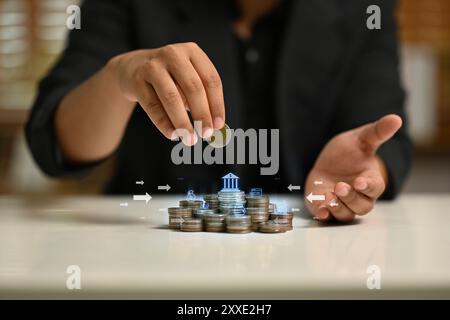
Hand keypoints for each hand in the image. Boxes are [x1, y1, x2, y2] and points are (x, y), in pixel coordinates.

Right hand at [110, 42, 224, 144]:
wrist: (132, 68)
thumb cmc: (170, 78)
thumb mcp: (187, 80)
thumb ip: (201, 100)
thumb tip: (214, 128)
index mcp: (192, 52)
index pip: (211, 80)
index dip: (216, 104)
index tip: (219, 125)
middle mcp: (173, 54)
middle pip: (193, 87)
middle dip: (202, 114)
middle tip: (206, 134)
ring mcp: (153, 66)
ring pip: (172, 97)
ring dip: (182, 121)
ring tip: (189, 139)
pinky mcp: (136, 80)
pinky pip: (153, 105)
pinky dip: (164, 123)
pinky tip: (173, 135)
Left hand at [304, 114, 401, 221]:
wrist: (329, 162)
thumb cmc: (349, 152)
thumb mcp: (362, 139)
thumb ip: (377, 132)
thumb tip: (396, 118)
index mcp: (371, 180)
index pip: (374, 188)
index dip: (368, 186)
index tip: (360, 181)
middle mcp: (359, 196)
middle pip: (361, 206)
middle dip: (350, 198)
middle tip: (340, 186)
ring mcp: (342, 204)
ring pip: (346, 214)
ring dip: (338, 207)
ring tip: (329, 197)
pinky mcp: (326, 207)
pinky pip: (327, 217)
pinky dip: (324, 214)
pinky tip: (321, 210)